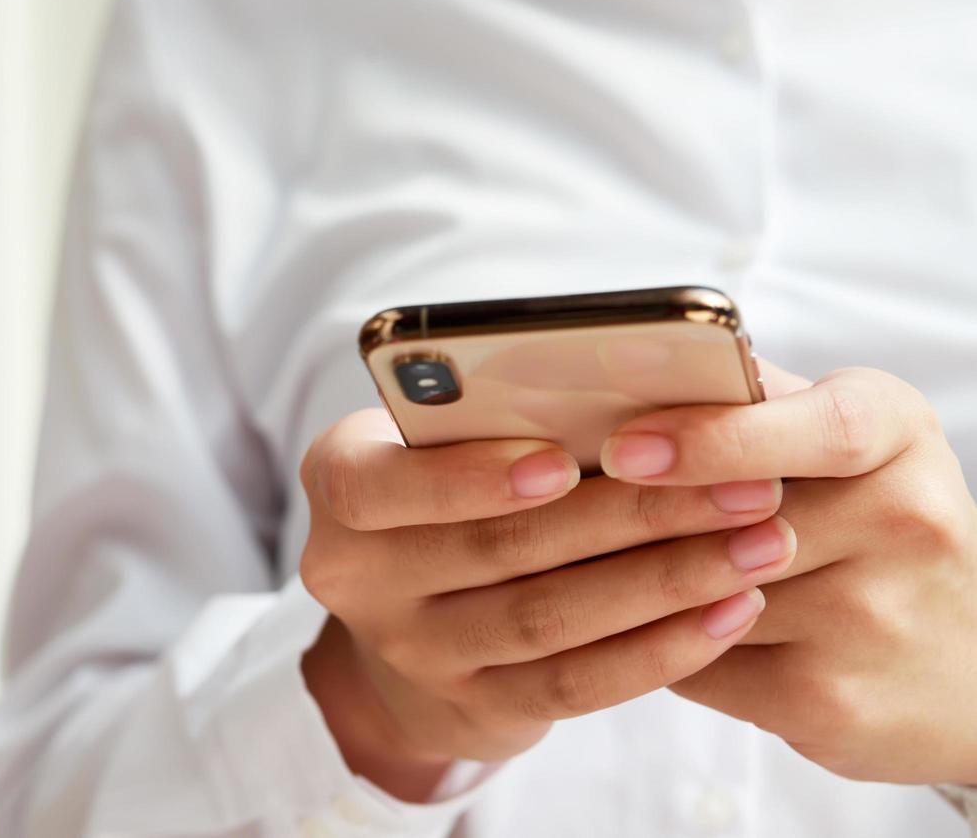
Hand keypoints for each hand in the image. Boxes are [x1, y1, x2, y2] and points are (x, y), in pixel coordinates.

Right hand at [298, 409, 794, 800]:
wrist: (408, 621)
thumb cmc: (444, 489)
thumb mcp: (431, 442)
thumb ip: (490, 418)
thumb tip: (637, 392)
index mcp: (339, 482)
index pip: (381, 484)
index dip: (468, 478)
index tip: (561, 462)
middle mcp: (358, 575)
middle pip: (498, 549)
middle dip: (631, 515)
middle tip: (743, 484)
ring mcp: (415, 651)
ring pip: (548, 619)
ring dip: (666, 581)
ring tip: (761, 542)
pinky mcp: (476, 707)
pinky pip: (576, 683)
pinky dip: (660, 648)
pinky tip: (730, 611)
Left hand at [601, 366, 976, 784]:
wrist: (961, 671)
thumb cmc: (867, 527)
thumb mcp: (839, 440)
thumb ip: (750, 401)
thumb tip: (623, 365)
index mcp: (897, 434)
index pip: (819, 429)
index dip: (714, 438)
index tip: (623, 446)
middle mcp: (905, 522)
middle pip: (732, 518)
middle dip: (628, 513)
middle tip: (538, 500)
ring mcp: (872, 620)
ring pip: (696, 591)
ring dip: (618, 577)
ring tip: (561, 555)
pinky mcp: (829, 701)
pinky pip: (693, 661)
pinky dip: (644, 640)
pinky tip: (622, 621)